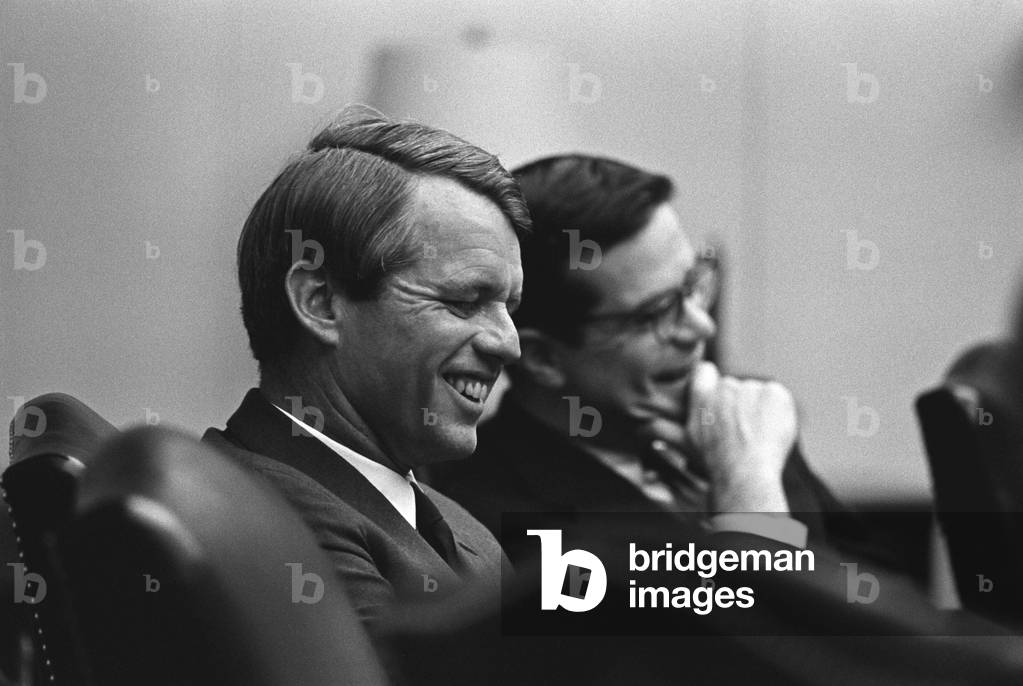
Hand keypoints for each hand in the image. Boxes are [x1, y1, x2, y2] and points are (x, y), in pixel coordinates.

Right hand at [640, 362, 796, 513]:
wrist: (746, 473)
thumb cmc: (714, 462)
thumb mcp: (684, 444)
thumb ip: (663, 429)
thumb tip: (643, 426)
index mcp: (703, 396)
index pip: (705, 370)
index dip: (711, 382)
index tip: (716, 397)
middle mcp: (726, 387)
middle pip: (734, 386)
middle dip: (737, 403)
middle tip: (739, 429)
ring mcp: (752, 388)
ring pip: (756, 391)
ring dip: (757, 407)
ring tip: (756, 433)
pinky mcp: (775, 393)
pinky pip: (777, 395)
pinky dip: (777, 410)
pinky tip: (770, 429)